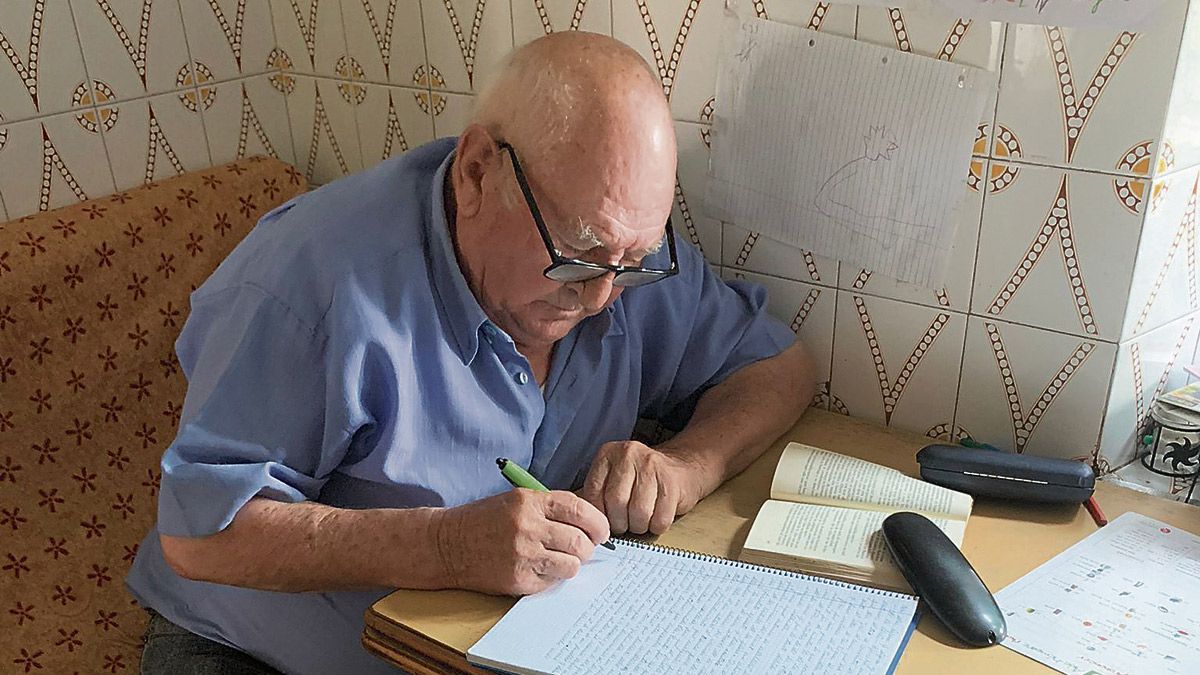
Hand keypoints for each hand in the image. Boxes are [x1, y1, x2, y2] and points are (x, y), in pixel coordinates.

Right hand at [433, 489, 609, 595]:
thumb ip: (550, 508)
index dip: (597, 522)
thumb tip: (590, 525)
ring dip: (571, 564)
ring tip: (559, 560)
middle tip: (581, 549)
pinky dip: (551, 577)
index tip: (602, 531)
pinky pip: (552, 582)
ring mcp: (523, 555)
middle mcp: (528, 527)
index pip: (579, 509)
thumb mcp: (516, 501)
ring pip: (572, 565)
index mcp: (530, 502)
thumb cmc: (485, 521)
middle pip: (580, 541)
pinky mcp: (518, 580)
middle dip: (587, 547)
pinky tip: (537, 568)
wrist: (447, 545)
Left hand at [578, 441, 710, 535]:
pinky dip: (656, 526)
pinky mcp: (672, 483)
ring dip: (639, 526)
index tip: (605, 522)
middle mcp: (628, 454)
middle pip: (616, 503)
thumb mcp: (613, 477)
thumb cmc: (641, 480)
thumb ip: (597, 494)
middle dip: (620, 523)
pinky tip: (656, 518)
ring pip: (638, 512)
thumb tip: (582, 522)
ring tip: (640, 521)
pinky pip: (660, 519)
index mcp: (608, 453)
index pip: (593, 493)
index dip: (599, 515)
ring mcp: (652, 465)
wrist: (682, 469)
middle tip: (625, 524)